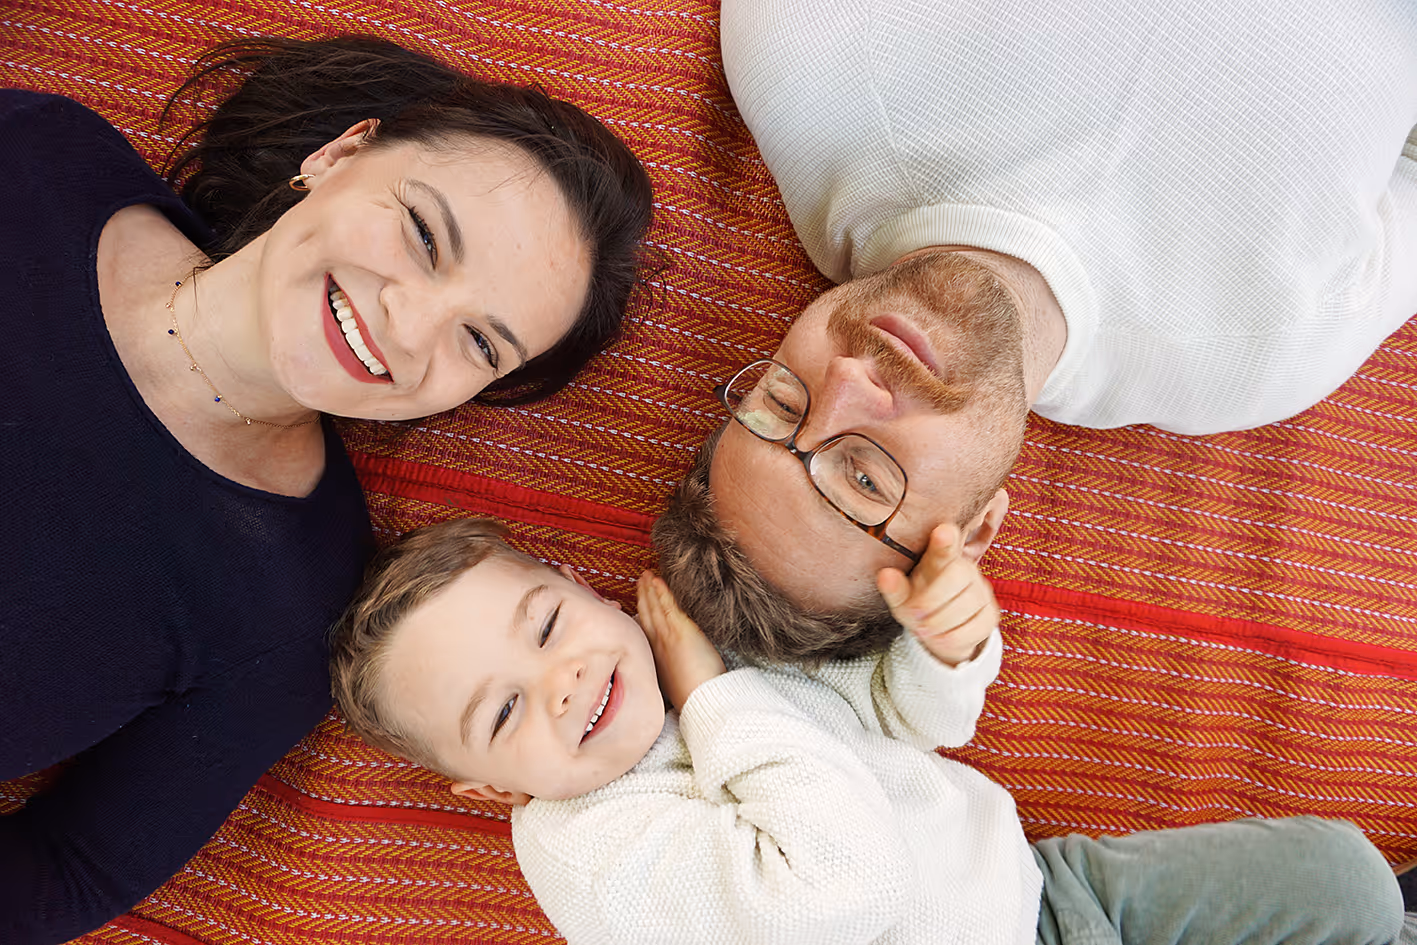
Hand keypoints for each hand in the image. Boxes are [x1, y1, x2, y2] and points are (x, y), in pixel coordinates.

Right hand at [636, 571, 726, 709]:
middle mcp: (657, 644)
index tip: (641, 602)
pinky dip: (661, 591)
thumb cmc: (695, 696)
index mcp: (655, 657)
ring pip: (654, 607)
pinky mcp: (680, 630)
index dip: (642, 613)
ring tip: (646, 575)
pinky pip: (667, 605)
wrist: (702, 701)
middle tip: (639, 581)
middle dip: (642, 596)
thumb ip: (673, 666)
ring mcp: (667, 636)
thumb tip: (677, 659)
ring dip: (649, 589)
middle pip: (646, 615)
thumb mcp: (677, 681)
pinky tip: (657, 580)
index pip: (645, 630)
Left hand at [876, 524, 997, 665]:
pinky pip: (974, 627)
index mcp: (939, 557)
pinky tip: (939, 636)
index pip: (945, 546)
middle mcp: (965, 568)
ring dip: (938, 623)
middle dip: (930, 600)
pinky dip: (951, 637)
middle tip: (914, 615)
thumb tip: (885, 576)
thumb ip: (894, 587)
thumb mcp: (901, 596)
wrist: (938, 630)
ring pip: (965, 606)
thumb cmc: (917, 602)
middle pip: (956, 577)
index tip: (941, 532)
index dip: (944, 541)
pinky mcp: (990, 614)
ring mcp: (981, 590)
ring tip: (923, 628)